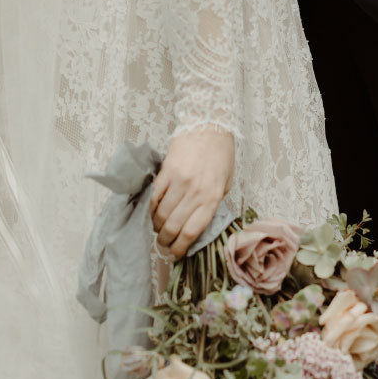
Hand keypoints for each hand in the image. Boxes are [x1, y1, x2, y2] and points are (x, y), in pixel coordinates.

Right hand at [150, 128, 234, 259]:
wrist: (209, 124)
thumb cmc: (221, 154)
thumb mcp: (226, 182)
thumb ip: (213, 202)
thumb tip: (198, 222)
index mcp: (213, 198)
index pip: (192, 232)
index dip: (180, 248)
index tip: (175, 254)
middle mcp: (196, 192)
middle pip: (174, 227)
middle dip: (165, 241)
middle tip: (163, 245)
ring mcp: (180, 181)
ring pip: (161, 214)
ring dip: (156, 227)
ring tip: (157, 230)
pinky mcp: (166, 171)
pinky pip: (154, 197)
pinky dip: (151, 209)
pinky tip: (152, 213)